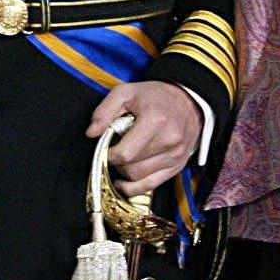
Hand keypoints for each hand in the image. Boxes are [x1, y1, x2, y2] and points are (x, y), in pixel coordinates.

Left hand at [87, 80, 201, 195]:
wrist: (188, 101)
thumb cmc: (156, 96)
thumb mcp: (126, 92)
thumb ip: (105, 111)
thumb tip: (92, 133)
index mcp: (156, 121)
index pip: (125, 153)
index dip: (109, 154)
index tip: (106, 147)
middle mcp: (169, 141)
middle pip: (131, 168)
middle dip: (116, 162)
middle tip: (116, 148)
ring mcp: (175, 155)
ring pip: (138, 178)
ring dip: (124, 171)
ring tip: (124, 156)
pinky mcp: (177, 165)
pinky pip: (150, 186)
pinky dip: (133, 187)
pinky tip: (124, 181)